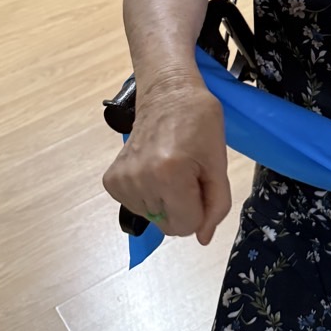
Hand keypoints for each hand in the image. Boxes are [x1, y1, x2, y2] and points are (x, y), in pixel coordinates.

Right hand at [102, 73, 231, 244]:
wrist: (167, 92)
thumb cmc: (200, 121)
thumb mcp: (218, 161)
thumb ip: (216, 203)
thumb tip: (202, 237)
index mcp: (170, 175)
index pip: (187, 226)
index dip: (200, 209)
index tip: (200, 183)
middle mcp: (140, 180)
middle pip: (168, 225)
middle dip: (183, 207)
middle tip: (187, 174)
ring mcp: (122, 181)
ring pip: (153, 217)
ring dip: (165, 201)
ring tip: (170, 167)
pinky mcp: (111, 180)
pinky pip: (136, 206)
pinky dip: (148, 195)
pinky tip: (153, 169)